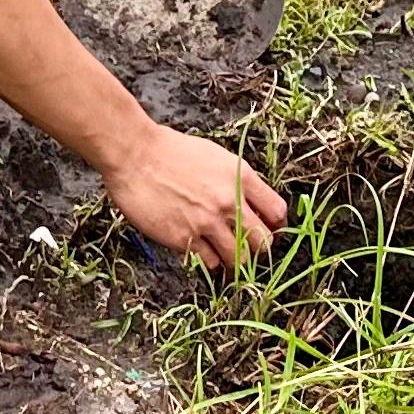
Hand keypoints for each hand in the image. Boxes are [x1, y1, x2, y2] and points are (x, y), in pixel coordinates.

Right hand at [102, 124, 288, 268]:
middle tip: (247, 247)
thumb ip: (237, 180)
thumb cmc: (171, 151)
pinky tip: (203, 251)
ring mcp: (207, 222)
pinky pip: (209, 262)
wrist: (136, 155)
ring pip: (238, 259)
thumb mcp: (216, 156)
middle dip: (257, 248)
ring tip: (225, 254)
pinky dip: (209, 261)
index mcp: (241, 177)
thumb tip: (251, 203)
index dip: (276, 226)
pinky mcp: (184, 238)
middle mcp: (229, 202)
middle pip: (263, 242)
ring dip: (233, 259)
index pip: (277, 212)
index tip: (270, 230)